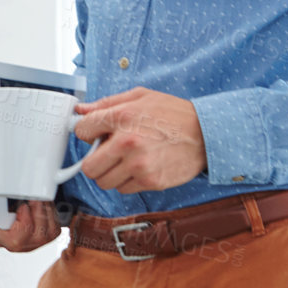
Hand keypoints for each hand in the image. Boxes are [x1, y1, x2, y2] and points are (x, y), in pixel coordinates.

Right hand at [0, 176, 61, 251]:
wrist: (17, 184)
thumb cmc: (1, 186)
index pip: (14, 240)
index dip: (24, 222)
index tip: (24, 204)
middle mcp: (8, 242)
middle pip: (32, 239)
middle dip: (38, 215)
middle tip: (37, 198)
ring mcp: (26, 244)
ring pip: (45, 235)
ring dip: (46, 212)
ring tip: (39, 198)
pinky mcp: (41, 240)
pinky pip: (53, 232)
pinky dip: (52, 216)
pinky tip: (44, 205)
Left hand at [72, 88, 207, 193]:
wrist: (206, 133)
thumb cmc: (174, 114)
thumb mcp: (141, 97)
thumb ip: (108, 103)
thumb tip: (81, 110)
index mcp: (122, 116)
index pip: (81, 131)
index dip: (87, 133)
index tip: (94, 135)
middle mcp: (128, 142)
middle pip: (88, 167)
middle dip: (95, 161)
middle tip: (108, 154)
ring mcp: (139, 165)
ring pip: (105, 182)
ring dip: (112, 173)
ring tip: (128, 160)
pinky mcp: (150, 181)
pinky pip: (124, 189)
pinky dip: (129, 181)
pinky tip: (142, 167)